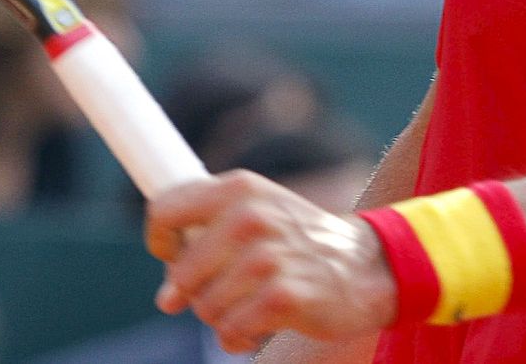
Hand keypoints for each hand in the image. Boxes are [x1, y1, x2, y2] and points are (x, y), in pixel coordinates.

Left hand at [145, 171, 398, 353]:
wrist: (366, 266)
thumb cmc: (298, 242)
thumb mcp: (256, 213)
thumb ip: (206, 235)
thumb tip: (166, 295)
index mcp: (238, 188)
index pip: (165, 210)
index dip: (160, 241)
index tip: (170, 257)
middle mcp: (250, 216)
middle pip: (181, 273)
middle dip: (195, 292)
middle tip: (223, 290)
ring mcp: (268, 257)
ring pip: (204, 307)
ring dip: (222, 316)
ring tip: (249, 304)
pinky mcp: (282, 296)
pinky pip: (230, 331)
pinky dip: (238, 337)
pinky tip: (257, 326)